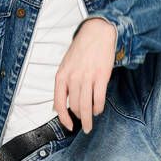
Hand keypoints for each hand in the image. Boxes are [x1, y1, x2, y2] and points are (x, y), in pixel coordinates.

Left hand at [53, 17, 115, 133]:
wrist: (97, 33)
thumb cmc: (81, 50)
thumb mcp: (66, 66)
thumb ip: (63, 84)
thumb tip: (60, 105)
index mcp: (62, 76)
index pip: (59, 103)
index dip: (63, 119)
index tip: (69, 126)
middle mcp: (73, 78)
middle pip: (75, 107)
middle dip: (79, 118)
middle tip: (84, 124)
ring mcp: (87, 77)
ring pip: (86, 106)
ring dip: (89, 117)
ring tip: (90, 122)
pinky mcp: (101, 76)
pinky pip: (99, 99)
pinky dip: (98, 108)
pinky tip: (98, 110)